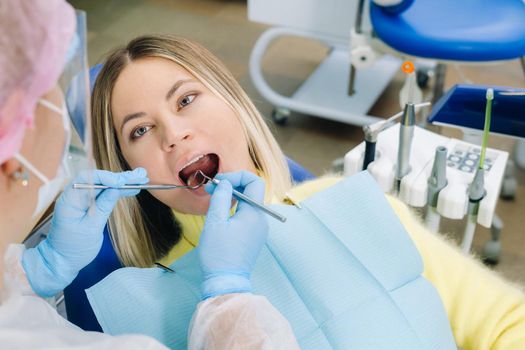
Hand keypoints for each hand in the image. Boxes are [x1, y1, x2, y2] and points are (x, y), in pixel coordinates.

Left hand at [22, 168, 148, 296]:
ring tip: (141, 179)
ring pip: (104, 186)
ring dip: (122, 183)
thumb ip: (103, 207)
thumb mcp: (90, 228)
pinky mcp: (90, 206)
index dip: (106, 177)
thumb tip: (115, 189)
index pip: (87, 178)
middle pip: (98, 180)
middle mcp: (76, 195)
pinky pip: (105, 195)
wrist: (62, 260)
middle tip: (139, 176)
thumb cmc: (73, 247)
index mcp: (70, 199)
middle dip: (119, 178)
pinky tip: (132, 190)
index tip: (122, 182)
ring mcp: (83, 200)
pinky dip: (118, 192)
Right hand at [198, 171, 267, 298]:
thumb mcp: (215, 222)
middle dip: (232, 185)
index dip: (236, 176)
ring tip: (214, 201)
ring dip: (233, 196)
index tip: (219, 182)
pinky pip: (247, 214)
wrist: (226, 281)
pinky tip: (221, 215)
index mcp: (254, 213)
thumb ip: (221, 197)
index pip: (254, 181)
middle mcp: (261, 219)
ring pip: (249, 202)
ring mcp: (259, 229)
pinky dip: (235, 209)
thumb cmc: (219, 254)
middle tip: (212, 189)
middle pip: (252, 191)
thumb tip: (225, 183)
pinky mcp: (254, 236)